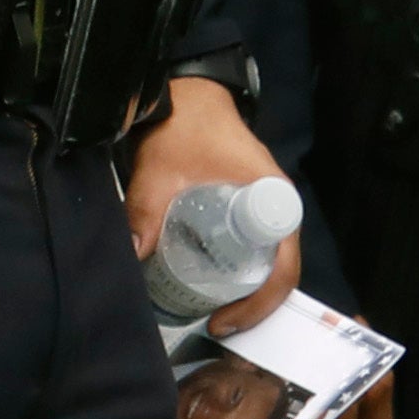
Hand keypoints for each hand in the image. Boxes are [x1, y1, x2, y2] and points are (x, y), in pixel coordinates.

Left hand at [126, 80, 300, 332]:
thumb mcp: (161, 170)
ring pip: (268, 261)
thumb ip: (145, 209)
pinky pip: (255, 247)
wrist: (191, 94)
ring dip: (247, 290)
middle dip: (253, 305)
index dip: (261, 302)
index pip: (283, 265)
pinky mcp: (250, 206)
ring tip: (210, 312)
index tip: (225, 321)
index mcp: (272, 198)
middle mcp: (278, 206)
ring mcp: (266, 206)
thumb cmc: (185, 126)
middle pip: (279, 270)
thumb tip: (135, 256)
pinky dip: (239, 270)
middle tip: (213, 324)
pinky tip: (208, 283)